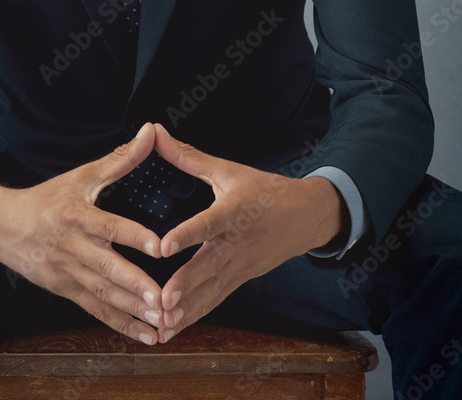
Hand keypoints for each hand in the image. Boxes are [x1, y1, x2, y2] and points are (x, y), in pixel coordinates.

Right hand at [0, 122, 164, 343]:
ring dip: (133, 310)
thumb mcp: (82, 175)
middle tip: (164, 299)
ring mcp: (68, 273)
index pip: (109, 226)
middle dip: (136, 285)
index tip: (160, 246)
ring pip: (103, 294)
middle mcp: (72, 247)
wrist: (2, 227)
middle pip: (107, 268)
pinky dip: (120, 324)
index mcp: (77, 215)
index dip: (134, 236)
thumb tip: (151, 131)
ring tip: (162, 322)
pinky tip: (145, 335)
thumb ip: (121, 158)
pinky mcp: (66, 291)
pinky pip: (95, 310)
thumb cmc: (48, 198)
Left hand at [151, 123, 345, 342]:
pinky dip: (196, 315)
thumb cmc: (263, 190)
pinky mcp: (241, 279)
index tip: (163, 247)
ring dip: (188, 309)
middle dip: (186, 285)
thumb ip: (188, 156)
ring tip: (162, 325)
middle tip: (161, 301)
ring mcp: (241, 265)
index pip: (208, 223)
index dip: (186, 234)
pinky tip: (174, 329)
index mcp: (234, 211)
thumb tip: (155, 132)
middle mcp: (237, 242)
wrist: (306, 217)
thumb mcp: (228, 170)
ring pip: (212, 290)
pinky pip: (217, 299)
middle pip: (210, 266)